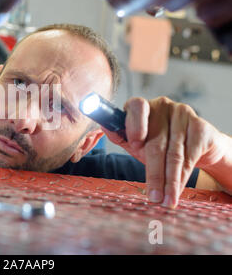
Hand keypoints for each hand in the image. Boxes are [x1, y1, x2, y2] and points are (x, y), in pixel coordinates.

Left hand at [102, 97, 226, 208]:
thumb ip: (120, 136)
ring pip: (174, 153)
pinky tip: (179, 189)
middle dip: (155, 174)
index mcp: (141, 106)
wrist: (196, 146)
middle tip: (153, 197)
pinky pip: (191, 154)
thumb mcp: (136, 141)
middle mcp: (162, 106)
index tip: (135, 145)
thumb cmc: (158, 143)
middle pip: (156, 143)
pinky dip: (184, 175)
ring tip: (166, 200)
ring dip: (171, 182)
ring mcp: (183, 113)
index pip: (136, 107)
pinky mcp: (200, 126)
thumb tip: (105, 128)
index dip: (135, 125)